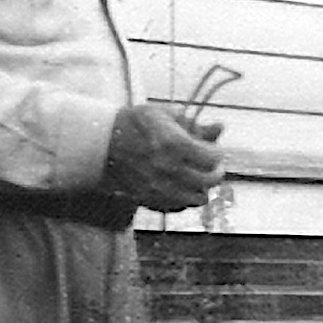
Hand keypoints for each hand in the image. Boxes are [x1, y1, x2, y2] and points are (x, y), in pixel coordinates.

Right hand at [104, 103, 225, 212]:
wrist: (102, 144)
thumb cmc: (134, 124)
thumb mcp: (165, 115)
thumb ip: (195, 124)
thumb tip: (221, 127)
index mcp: (175, 144)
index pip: (213, 157)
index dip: (217, 153)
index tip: (212, 149)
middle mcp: (170, 168)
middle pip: (210, 180)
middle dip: (215, 172)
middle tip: (212, 166)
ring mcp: (160, 187)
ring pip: (198, 198)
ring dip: (202, 188)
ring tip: (197, 178)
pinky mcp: (151, 199)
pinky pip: (179, 206)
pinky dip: (186, 199)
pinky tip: (181, 187)